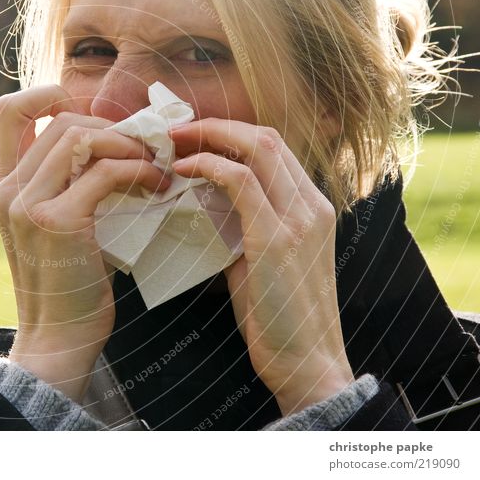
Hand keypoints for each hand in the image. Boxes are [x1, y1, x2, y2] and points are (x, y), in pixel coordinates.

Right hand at [0, 85, 169, 401]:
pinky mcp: (57, 222)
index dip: (50, 95)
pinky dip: (138, 171)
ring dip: (127, 145)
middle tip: (144, 148)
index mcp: (4, 186)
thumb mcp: (53, 228)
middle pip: (59, 119)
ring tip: (153, 166)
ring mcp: (28, 204)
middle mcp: (8, 189)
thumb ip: (66, 186)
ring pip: (80, 137)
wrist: (57, 340)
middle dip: (111, 126)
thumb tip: (111, 147)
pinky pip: (103, 172)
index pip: (11, 111)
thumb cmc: (66, 285)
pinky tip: (157, 186)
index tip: (94, 115)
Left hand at [169, 118, 353, 415]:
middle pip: (266, 136)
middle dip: (217, 125)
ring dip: (210, 136)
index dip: (231, 132)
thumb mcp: (261, 259)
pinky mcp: (277, 239)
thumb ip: (242, 225)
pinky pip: (240, 181)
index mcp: (313, 208)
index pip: (274, 148)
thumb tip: (205, 200)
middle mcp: (312, 205)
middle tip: (177, 131)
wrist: (306, 363)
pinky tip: (183, 169)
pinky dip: (208, 165)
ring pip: (257, 147)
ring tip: (174, 141)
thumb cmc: (278, 317)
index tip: (194, 136)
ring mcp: (300, 219)